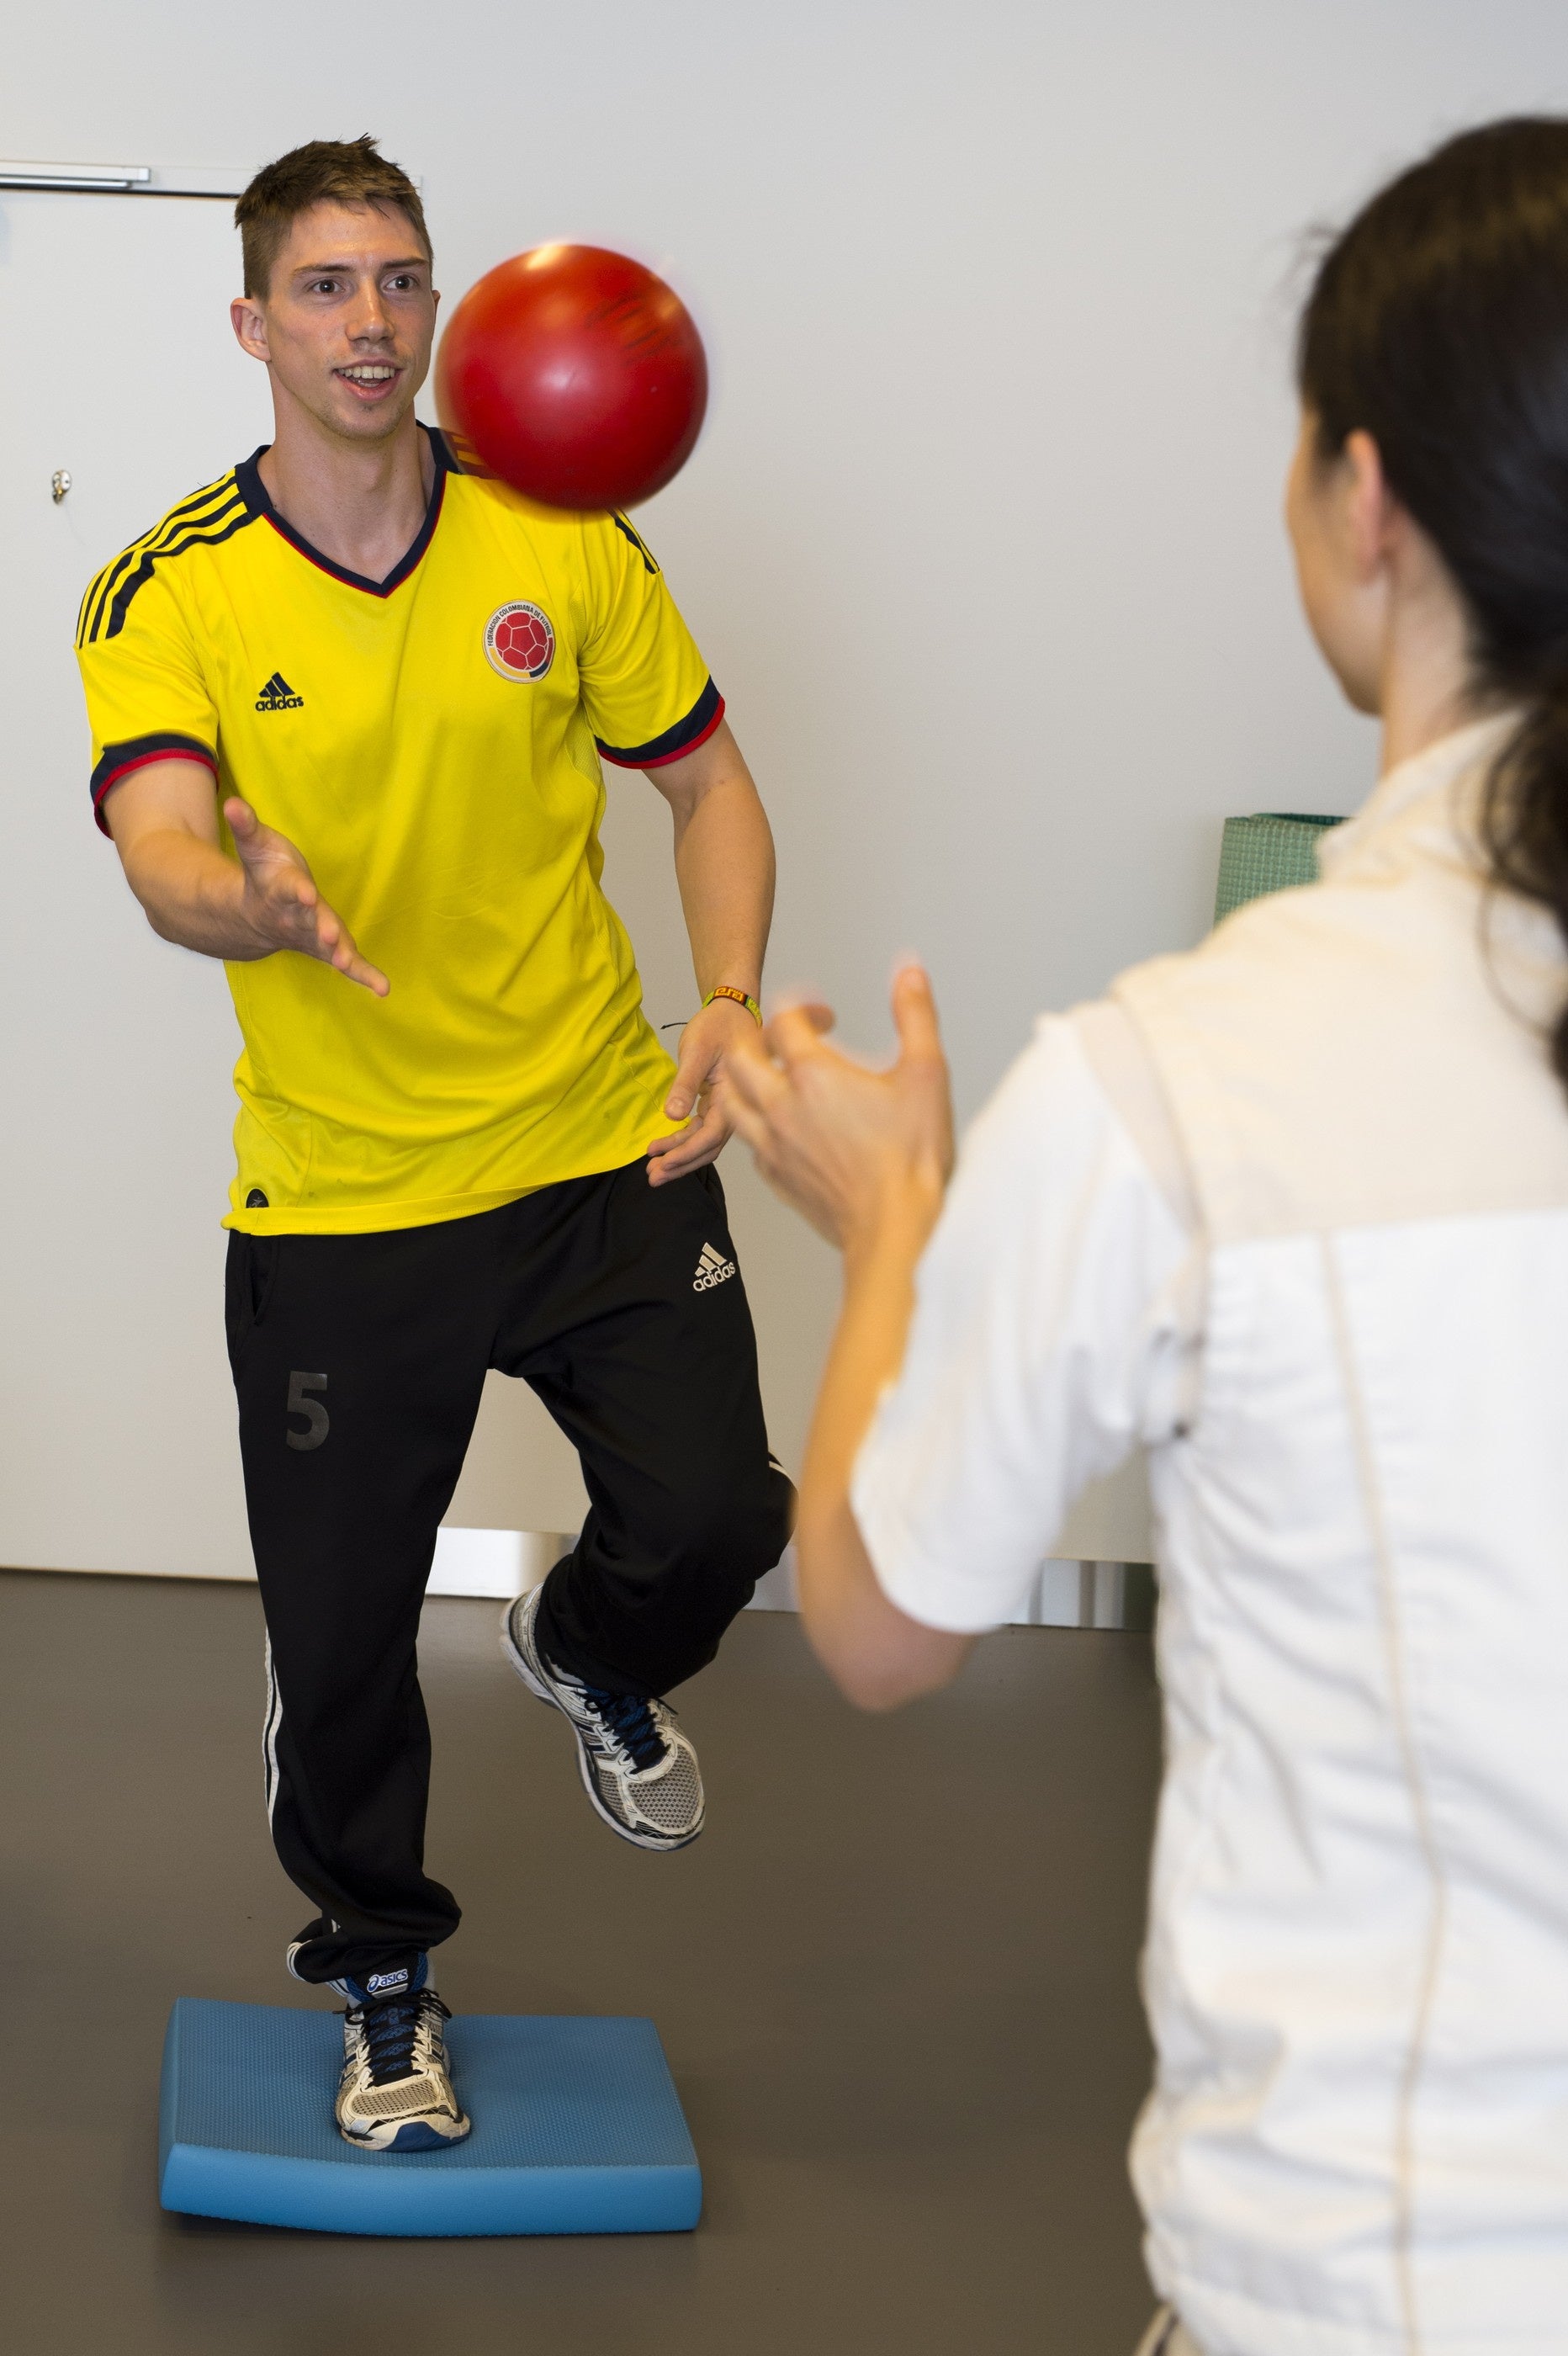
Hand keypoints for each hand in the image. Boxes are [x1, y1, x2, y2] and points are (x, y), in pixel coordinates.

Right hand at [225, 798, 388, 994]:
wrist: (255, 914)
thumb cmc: (264, 873)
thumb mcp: (254, 846)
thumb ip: (246, 826)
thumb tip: (232, 803)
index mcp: (280, 891)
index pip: (290, 890)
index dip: (298, 892)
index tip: (307, 893)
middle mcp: (295, 918)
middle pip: (310, 923)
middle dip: (321, 929)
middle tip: (332, 937)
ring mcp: (311, 936)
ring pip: (326, 948)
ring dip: (340, 956)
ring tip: (349, 964)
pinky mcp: (327, 948)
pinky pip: (347, 964)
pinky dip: (363, 975)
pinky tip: (383, 989)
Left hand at [646, 996, 759, 1184]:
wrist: (731, 1010)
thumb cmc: (719, 1025)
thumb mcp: (698, 1051)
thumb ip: (686, 1084)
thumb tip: (673, 1116)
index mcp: (734, 1097)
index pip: (710, 1136)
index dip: (685, 1152)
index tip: (661, 1160)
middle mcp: (732, 1108)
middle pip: (707, 1147)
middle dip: (680, 1164)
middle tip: (652, 1177)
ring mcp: (724, 1108)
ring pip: (703, 1142)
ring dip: (679, 1157)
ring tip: (653, 1169)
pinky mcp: (714, 1105)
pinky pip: (700, 1131)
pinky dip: (682, 1142)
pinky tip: (664, 1149)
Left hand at [719, 966, 954, 1251]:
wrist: (895, 1230)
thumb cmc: (913, 1158)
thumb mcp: (926, 1073)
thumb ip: (915, 1015)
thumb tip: (910, 970)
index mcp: (814, 1075)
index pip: (784, 1021)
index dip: (802, 1008)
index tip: (821, 1015)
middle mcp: (781, 1107)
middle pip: (739, 1057)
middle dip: (757, 1039)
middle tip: (784, 1040)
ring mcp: (772, 1145)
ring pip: (733, 1102)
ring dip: (746, 1083)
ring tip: (771, 1078)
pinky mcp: (775, 1178)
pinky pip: (750, 1142)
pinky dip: (758, 1126)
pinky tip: (784, 1127)